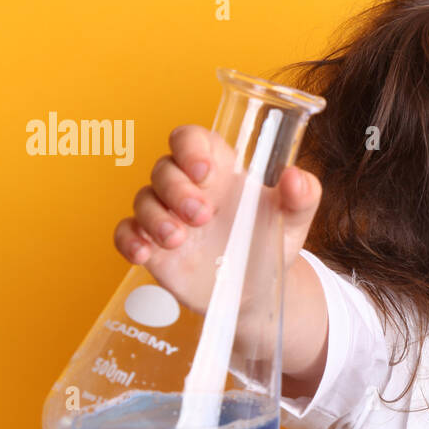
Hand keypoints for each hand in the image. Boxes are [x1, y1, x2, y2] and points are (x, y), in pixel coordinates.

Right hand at [112, 124, 321, 314]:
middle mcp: (188, 186)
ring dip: (155, 217)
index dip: (189, 147)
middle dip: (177, 189)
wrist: (258, 290)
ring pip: (143, 199)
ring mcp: (167, 215)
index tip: (204, 171)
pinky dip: (129, 239)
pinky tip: (144, 253)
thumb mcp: (293, 219)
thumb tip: (296, 178)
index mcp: (220, 169)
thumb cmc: (271, 241)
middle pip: (163, 168)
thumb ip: (302, 196)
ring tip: (178, 239)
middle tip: (202, 216)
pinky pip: (125, 232)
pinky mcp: (152, 245)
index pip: (191, 138)